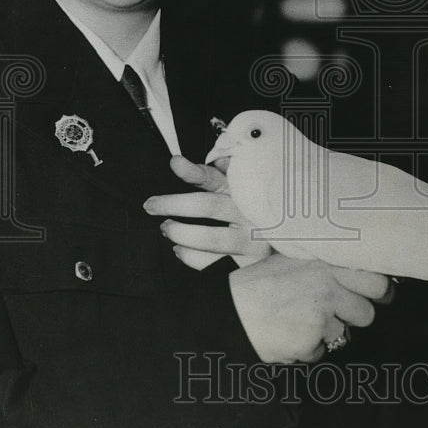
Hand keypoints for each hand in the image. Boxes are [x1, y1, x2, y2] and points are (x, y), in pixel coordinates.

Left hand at [143, 155, 272, 268]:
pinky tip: (179, 249)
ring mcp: (252, 241)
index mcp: (244, 191)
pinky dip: (190, 256)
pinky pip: (213, 263)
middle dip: (174, 204)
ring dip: (181, 233)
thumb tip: (180, 162)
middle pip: (209, 206)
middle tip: (151, 206)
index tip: (174, 164)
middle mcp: (251, 214)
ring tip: (166, 228)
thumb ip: (207, 175)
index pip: (216, 179)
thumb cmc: (246, 211)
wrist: (275, 242)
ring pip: (211, 238)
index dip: (192, 172)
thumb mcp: (231, 189)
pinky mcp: (248, 265)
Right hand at [228, 253, 389, 363]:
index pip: (377, 281)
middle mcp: (328, 286)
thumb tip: (360, 274)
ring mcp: (321, 314)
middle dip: (354, 317)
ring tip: (296, 321)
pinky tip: (286, 335)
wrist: (230, 311)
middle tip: (335, 313)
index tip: (378, 295)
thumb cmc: (258, 286)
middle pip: (366, 313)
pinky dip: (305, 349)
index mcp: (326, 263)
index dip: (379, 292)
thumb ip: (325, 266)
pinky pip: (320, 352)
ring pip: (343, 335)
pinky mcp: (312, 340)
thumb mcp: (293, 261)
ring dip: (324, 335)